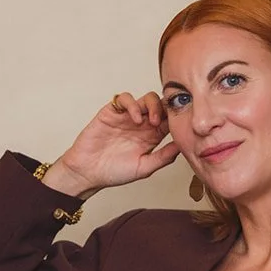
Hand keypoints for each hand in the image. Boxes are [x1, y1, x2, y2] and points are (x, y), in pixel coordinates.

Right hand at [46, 91, 180, 195]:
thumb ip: (164, 157)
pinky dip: (132, 105)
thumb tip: (183, 145)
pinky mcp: (112, 112)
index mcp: (152, 136)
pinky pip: (125, 98)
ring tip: (151, 122)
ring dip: (152, 106)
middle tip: (163, 123)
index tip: (179, 126)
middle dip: (166, 109)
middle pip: (161, 105)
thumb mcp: (145, 168)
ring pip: (146, 98)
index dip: (176, 119)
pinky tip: (135, 119)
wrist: (87, 172)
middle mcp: (142, 124)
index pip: (169, 120)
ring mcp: (127, 117)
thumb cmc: (114, 172)